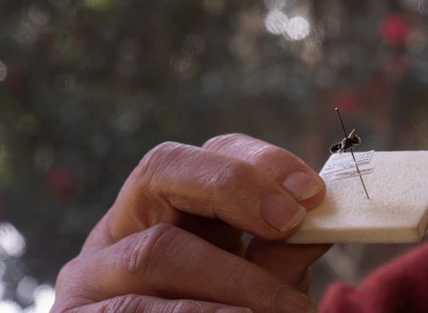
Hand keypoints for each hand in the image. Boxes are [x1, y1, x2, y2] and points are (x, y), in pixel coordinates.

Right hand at [51, 133, 329, 312]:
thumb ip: (279, 250)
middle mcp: (117, 229)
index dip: (256, 162)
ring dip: (236, 278)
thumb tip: (317, 225)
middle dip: (235, 188)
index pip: (204, 151)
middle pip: (161, 172)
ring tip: (289, 306)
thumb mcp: (255, 279)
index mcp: (163, 207)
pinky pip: (139, 309)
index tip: (309, 193)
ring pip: (156, 251)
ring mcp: (89, 276)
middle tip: (291, 223)